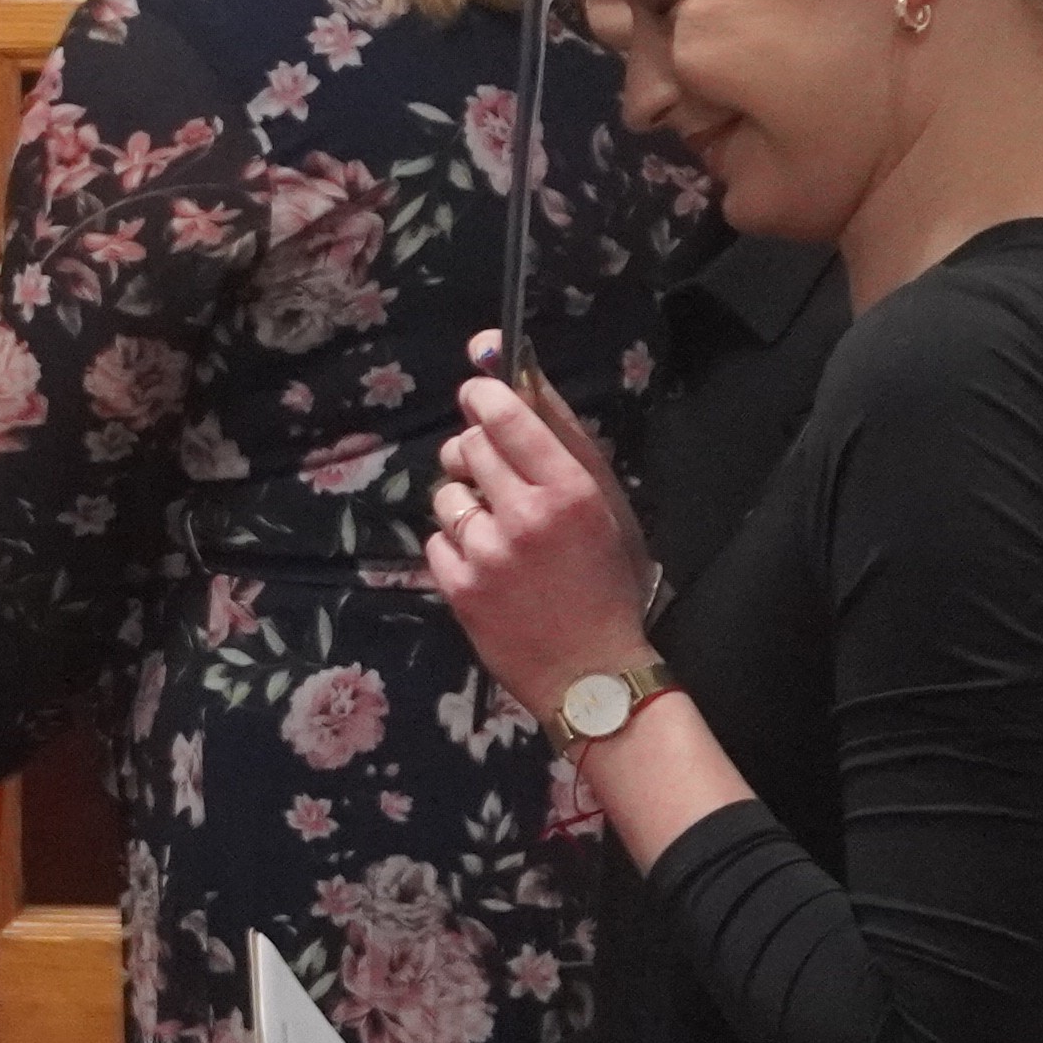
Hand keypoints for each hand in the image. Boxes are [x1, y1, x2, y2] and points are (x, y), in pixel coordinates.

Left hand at [420, 354, 654, 720]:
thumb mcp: (604, 504)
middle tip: (495, 475)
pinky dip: (455, 546)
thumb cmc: (607, 580)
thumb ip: (562, 438)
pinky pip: (435, 538)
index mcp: (570, 490)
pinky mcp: (457, 585)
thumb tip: (515, 371)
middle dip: (475, 452)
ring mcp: (486, 553)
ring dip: (465, 503)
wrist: (591, 671)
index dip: (483, 394)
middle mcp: (525, 516)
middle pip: (467, 446)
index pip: (507, 417)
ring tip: (499, 532)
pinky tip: (488, 566)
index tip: (477, 391)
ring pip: (446, 493)